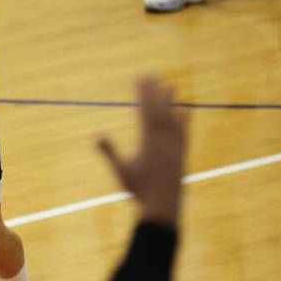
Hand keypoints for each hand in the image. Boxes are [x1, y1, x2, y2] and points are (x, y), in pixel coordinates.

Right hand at [97, 77, 187, 222]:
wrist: (164, 206)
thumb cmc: (139, 190)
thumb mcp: (120, 170)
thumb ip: (109, 152)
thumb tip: (95, 136)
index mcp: (150, 141)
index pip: (146, 111)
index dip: (143, 93)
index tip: (139, 79)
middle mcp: (165, 140)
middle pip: (160, 109)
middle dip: (154, 91)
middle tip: (151, 75)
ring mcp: (176, 145)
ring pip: (174, 118)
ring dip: (170, 102)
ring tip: (170, 86)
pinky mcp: (182, 152)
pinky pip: (183, 131)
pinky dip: (183, 119)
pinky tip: (185, 111)